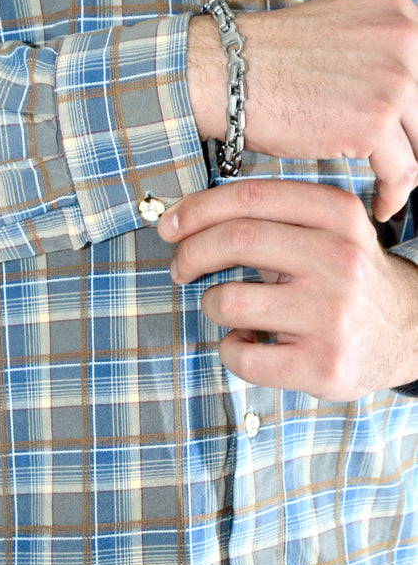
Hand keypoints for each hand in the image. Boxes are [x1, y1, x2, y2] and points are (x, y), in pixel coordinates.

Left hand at [158, 179, 417, 400]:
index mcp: (337, 215)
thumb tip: (183, 219)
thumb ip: (271, 216)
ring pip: (227, 301)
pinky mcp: (324, 366)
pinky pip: (241, 355)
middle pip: (235, 240)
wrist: (407, 332)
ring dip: (210, 303)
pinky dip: (229, 348)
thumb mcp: (327, 229)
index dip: (196, 209)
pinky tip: (247, 341)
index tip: (170, 225)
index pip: (249, 198)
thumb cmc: (344, 276)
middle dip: (190, 254)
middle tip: (180, 267)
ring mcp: (332, 315)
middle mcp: (340, 259)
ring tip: (226, 307)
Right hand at [187, 0, 417, 220]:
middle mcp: (405, 36)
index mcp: (397, 9)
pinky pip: (403, 172)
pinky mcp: (372, 120)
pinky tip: (380, 204)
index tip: (410, 136)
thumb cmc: (267, 62)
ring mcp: (393, 77)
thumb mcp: (338, 36)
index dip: (417, 114)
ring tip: (391, 188)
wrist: (224, 74)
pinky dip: (394, 195)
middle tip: (400, 165)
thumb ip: (377, 52)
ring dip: (409, 172)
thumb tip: (401, 97)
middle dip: (416, 142)